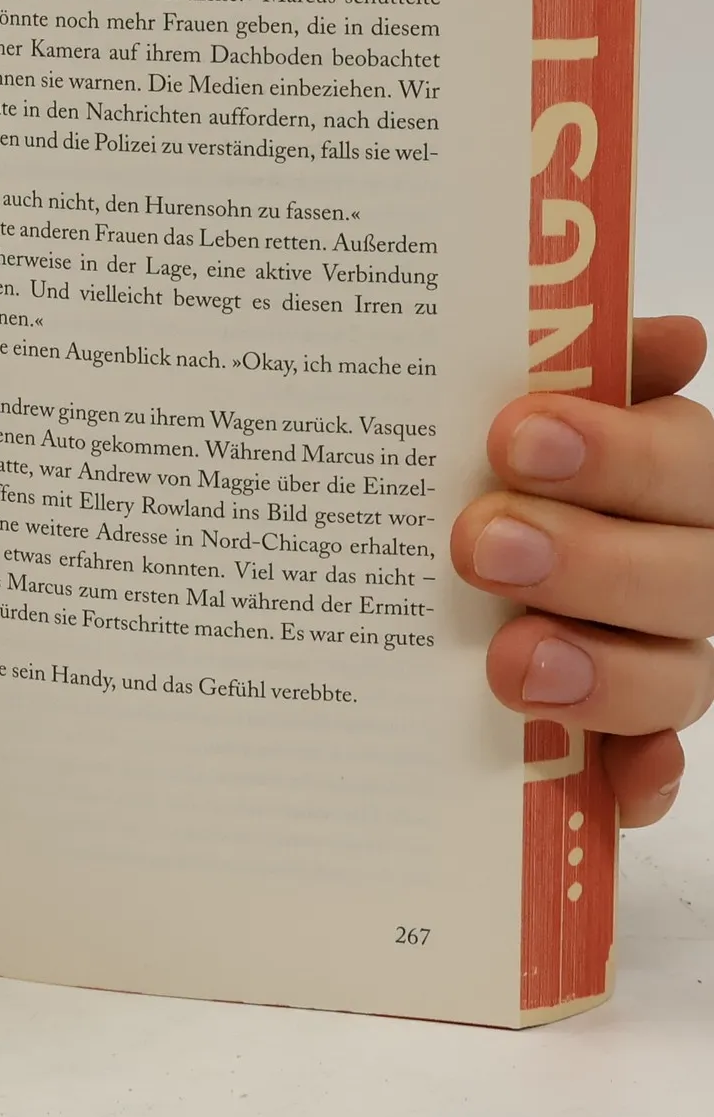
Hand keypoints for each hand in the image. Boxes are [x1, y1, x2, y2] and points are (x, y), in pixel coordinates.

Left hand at [453, 316, 711, 826]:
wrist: (429, 551)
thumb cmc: (488, 469)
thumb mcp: (517, 408)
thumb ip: (585, 367)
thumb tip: (678, 338)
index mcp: (668, 476)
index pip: (687, 462)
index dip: (616, 453)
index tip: (514, 436)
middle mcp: (680, 568)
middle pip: (686, 575)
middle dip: (586, 559)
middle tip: (478, 544)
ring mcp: (657, 656)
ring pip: (674, 675)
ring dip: (600, 671)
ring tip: (510, 661)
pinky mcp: (619, 738)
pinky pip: (651, 770)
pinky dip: (637, 777)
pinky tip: (612, 778)